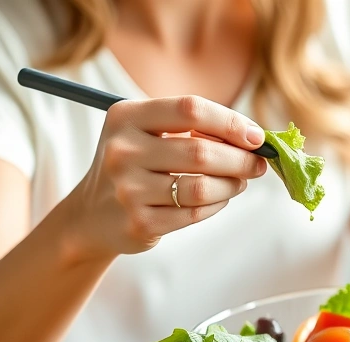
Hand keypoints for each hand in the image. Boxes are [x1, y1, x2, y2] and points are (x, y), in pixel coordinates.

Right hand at [64, 96, 267, 259]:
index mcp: (126, 117)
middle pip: (200, 151)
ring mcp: (127, 190)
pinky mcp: (138, 223)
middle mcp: (122, 151)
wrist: (91, 215)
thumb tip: (253, 138)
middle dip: (240, 159)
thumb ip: (192, 129)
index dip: (231, 122)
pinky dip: (216, 205)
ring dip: (232, 185)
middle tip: (258, 164)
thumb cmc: (135, 166)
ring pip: (201, 187)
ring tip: (239, 182)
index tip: (257, 136)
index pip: (190, 110)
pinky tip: (218, 199)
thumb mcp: (147, 133)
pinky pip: (194, 214)